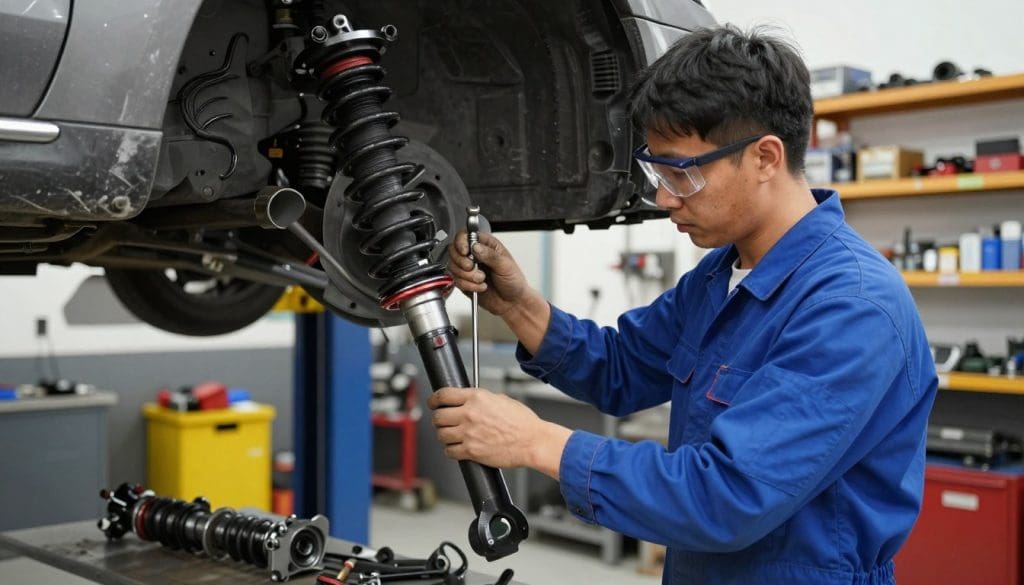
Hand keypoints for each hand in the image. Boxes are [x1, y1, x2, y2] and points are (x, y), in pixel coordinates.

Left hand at [428, 387, 571, 476]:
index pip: (443, 395)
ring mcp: (469, 433)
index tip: (433, 403)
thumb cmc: (522, 422)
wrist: (532, 441)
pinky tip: (457, 448)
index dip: (434, 399)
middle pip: (438, 416)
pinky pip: (450, 451)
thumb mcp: (501, 399)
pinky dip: (451, 450)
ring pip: (441, 434)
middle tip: (442, 421)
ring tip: (450, 435)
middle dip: (438, 419)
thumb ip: (481, 399)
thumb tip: (468, 401)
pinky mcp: (471, 451)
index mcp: (476, 398)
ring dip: (444, 435)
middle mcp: (469, 414)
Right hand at [447, 231, 528, 317]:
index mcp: (486, 245)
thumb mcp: (505, 266)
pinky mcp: (464, 281)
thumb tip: (475, 247)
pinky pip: (456, 281)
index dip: (461, 242)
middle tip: (473, 268)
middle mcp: (475, 255)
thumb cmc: (514, 281)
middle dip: (462, 261)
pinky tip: (480, 287)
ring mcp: (468, 268)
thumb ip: (490, 255)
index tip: (465, 251)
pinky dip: (468, 285)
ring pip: (453, 266)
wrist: (512, 302)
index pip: (465, 235)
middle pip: (454, 250)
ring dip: (467, 276)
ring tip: (481, 279)